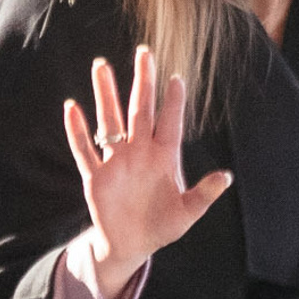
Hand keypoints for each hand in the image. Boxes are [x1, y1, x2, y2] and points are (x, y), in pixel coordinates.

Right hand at [62, 49, 233, 298]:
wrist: (131, 245)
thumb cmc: (161, 227)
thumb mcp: (186, 214)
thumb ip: (203, 195)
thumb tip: (226, 177)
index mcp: (164, 158)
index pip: (169, 122)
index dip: (173, 101)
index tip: (176, 78)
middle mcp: (139, 153)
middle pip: (140, 110)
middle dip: (142, 81)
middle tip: (144, 53)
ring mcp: (116, 162)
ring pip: (110, 121)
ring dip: (106, 95)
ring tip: (101, 66)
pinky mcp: (96, 177)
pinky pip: (84, 150)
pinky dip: (78, 131)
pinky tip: (72, 108)